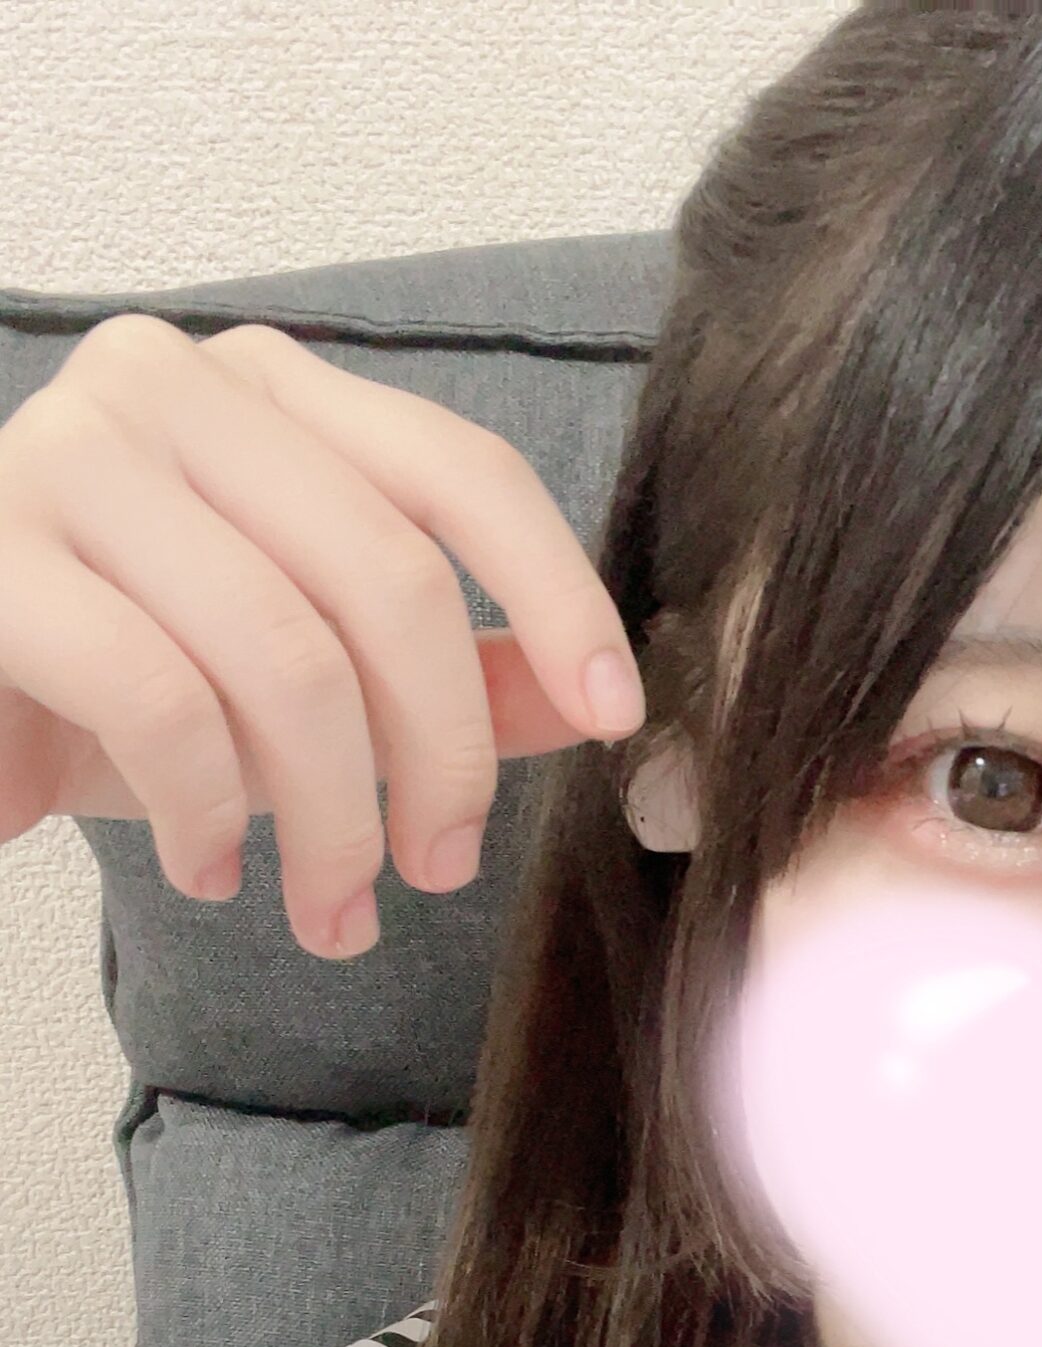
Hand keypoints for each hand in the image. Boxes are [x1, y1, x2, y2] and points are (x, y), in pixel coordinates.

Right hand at [0, 312, 646, 957]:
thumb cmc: (115, 683)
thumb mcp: (298, 680)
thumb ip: (443, 673)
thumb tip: (587, 706)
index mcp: (269, 391)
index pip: (461, 469)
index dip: (559, 596)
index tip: (617, 719)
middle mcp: (170, 387)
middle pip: (390, 580)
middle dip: (441, 759)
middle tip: (437, 869)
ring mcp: (69, 456)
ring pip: (286, 656)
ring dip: (331, 822)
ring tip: (329, 910)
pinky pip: (162, 702)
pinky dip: (209, 813)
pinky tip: (210, 870)